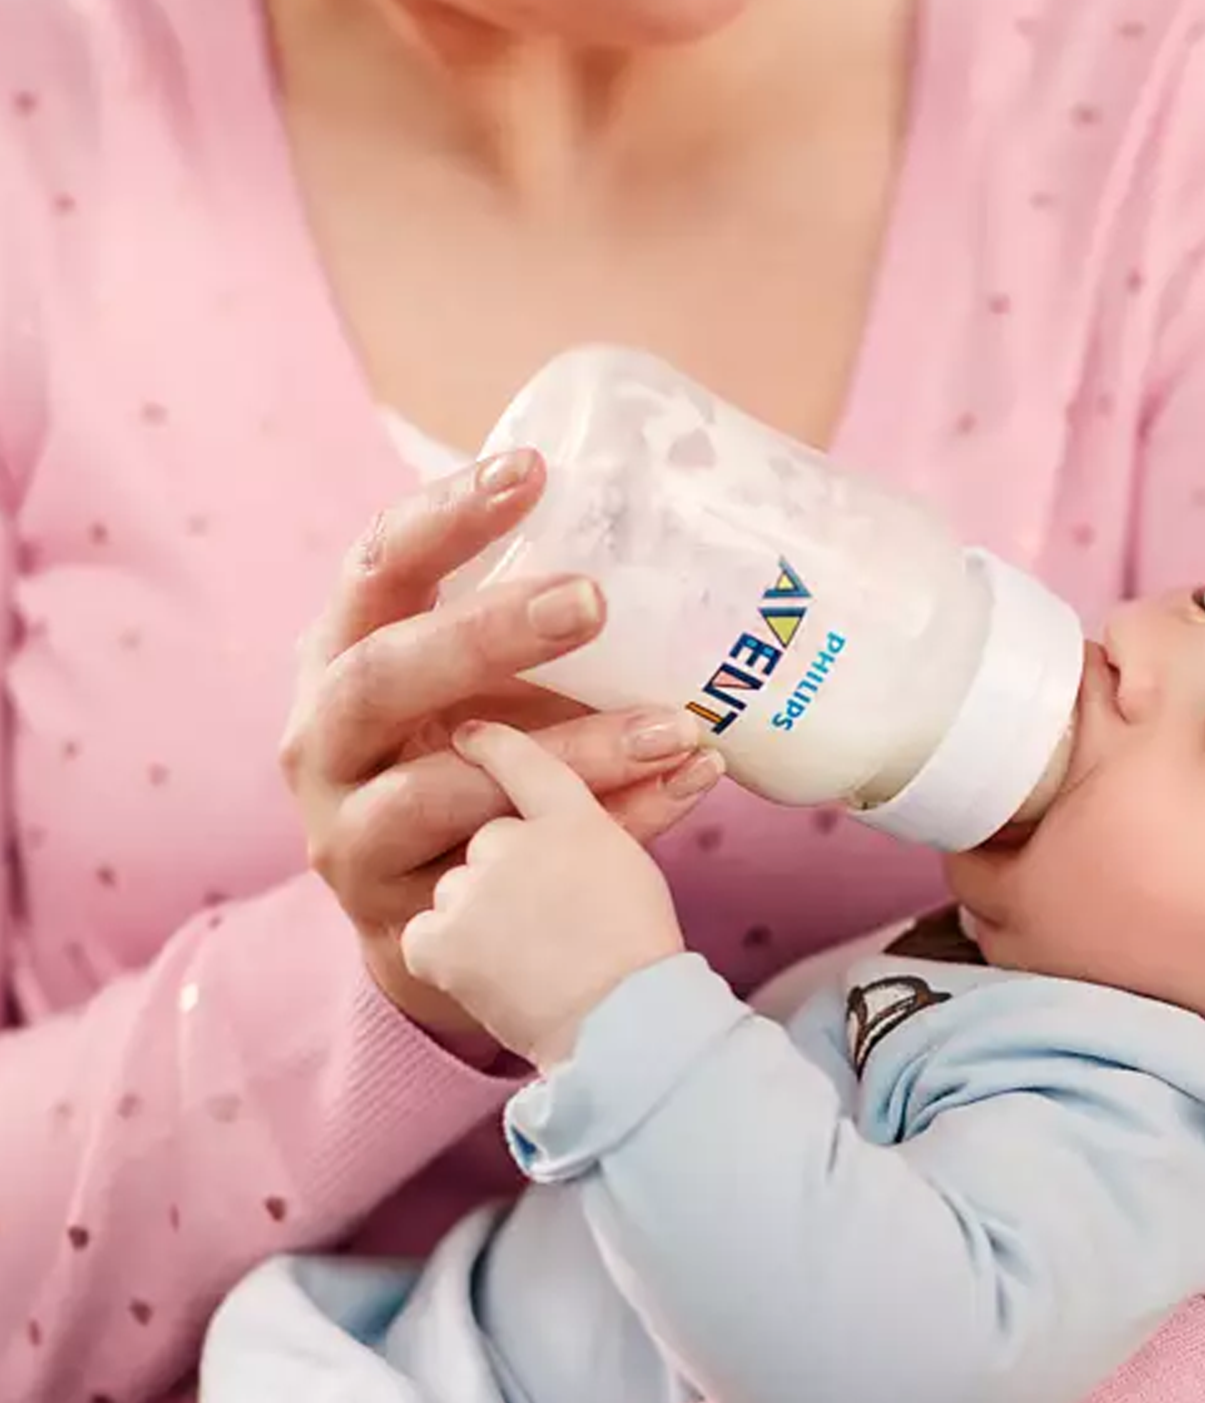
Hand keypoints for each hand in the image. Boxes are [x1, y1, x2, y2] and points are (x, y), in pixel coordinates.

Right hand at [282, 451, 715, 1044]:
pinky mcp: (403, 918)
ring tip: (674, 728)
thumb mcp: (476, 691)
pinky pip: (507, 870)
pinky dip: (605, 830)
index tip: (529, 470)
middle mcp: (323, 742)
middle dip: (485, 634)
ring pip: (443, 792)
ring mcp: (351, 836)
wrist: (434, 933)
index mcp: (339, 659)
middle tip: (593, 600)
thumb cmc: (467, 770)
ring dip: (568, 757)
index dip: (441, 518)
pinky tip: (683, 789)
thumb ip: (531, 634)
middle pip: (382, 676)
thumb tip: (675, 541)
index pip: (372, 570)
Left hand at [403, 722, 715, 1068]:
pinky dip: (450, 959)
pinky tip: (491, 980)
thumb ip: (637, 808)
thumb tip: (695, 760)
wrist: (620, 1027)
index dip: (495, 747)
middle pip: (490, 839)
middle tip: (549, 920)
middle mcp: (509, 838)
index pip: (523, 763)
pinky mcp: (435, 939)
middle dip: (508, 873)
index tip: (471, 735)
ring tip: (530, 961)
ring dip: (481, 917)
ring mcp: (467, 888)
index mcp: (571, 819)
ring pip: (459, 889)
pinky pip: (427, 937)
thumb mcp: (641, 870)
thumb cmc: (644, 961)